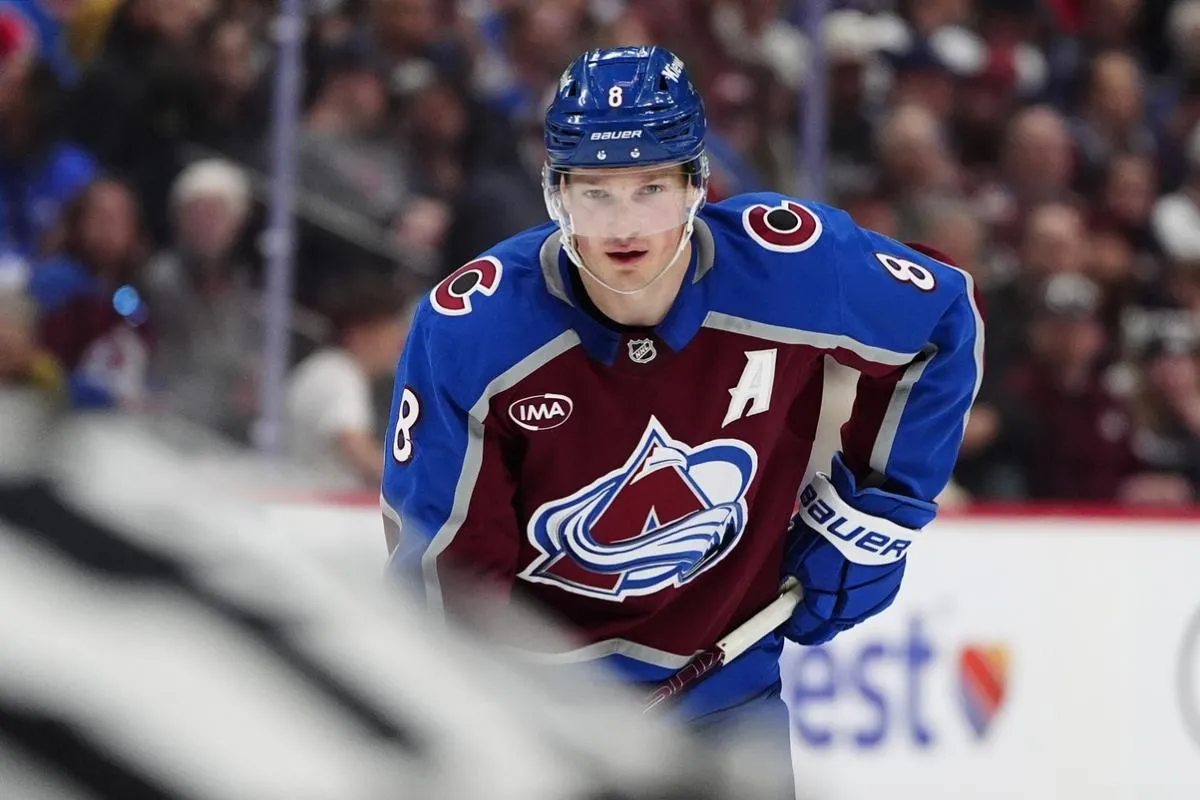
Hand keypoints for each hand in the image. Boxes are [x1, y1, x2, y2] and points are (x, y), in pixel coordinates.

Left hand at [780, 453, 935, 645]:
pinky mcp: (890, 589)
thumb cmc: (829, 530)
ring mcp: (872, 601)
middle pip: (828, 629)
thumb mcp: (797, 552)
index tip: (784, 623)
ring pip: (850, 618)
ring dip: (837, 611)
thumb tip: (782, 588)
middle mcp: (851, 611)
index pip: (805, 630)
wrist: (873, 511)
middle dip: (814, 623)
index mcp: (824, 605)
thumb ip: (790, 577)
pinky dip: (857, 597)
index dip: (792, 628)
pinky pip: (868, 603)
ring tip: (827, 594)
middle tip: (802, 611)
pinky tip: (850, 584)